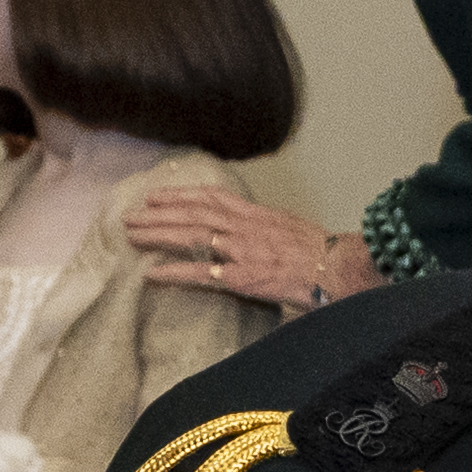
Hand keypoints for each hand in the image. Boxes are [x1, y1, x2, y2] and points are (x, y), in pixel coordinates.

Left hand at [135, 186, 370, 312]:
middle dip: (158, 212)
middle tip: (131, 214)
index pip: (211, 197)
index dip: (181, 194)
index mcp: (257, 214)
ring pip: (188, 236)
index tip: (158, 194)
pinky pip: (199, 273)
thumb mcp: (293, 229)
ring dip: (156, 234)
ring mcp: (239, 251)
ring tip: (131, 234)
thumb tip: (260, 237)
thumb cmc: (325, 254)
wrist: (339, 267)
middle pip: (191, 213)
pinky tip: (151, 274)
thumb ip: (270, 230)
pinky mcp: (240, 277)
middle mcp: (243, 227)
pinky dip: (173, 272)